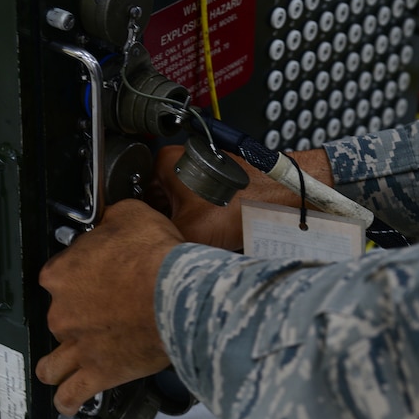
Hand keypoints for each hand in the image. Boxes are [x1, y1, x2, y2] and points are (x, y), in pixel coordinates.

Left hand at [35, 199, 182, 415]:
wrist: (176, 293)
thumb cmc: (156, 257)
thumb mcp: (131, 215)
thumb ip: (113, 220)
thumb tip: (112, 219)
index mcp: (62, 273)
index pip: (57, 273)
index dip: (77, 272)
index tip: (93, 272)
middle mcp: (62, 311)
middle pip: (56, 316)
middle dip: (74, 316)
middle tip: (100, 312)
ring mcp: (78, 345)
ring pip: (52, 363)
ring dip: (57, 364)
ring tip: (65, 364)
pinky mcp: (99, 372)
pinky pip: (71, 394)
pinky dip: (67, 399)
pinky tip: (68, 400)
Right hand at [151, 144, 335, 251]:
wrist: (282, 199)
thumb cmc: (246, 202)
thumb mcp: (189, 230)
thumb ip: (157, 241)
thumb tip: (141, 256)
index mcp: (164, 162)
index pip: (136, 197)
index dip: (142, 223)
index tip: (148, 240)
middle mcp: (181, 162)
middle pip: (157, 204)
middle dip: (164, 226)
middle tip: (174, 243)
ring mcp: (199, 172)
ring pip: (177, 209)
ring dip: (182, 226)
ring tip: (195, 238)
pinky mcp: (216, 183)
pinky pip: (196, 207)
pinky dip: (199, 222)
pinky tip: (208, 234)